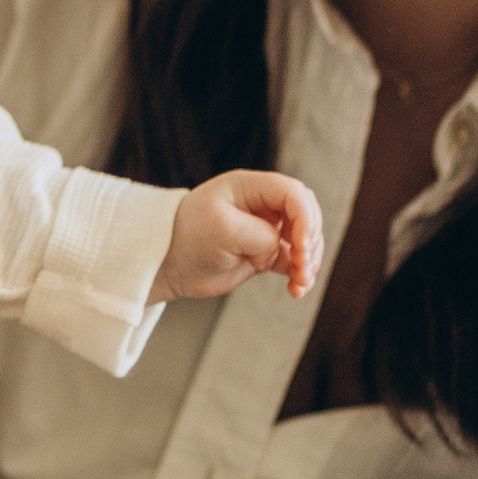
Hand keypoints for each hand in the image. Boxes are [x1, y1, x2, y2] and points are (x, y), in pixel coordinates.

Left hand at [153, 167, 322, 305]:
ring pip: (304, 241)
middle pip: (306, 215)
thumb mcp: (223, 229)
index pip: (293, 193)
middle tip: (303, 264)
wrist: (166, 263)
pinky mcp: (263, 254)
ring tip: (300, 281)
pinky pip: (293, 263)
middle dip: (311, 240)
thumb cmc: (187, 236)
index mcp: (250, 188)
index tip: (301, 246)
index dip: (305, 218)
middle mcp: (261, 205)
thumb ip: (260, 236)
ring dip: (309, 261)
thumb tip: (282, 248)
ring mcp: (264, 230)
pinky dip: (299, 276)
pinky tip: (296, 290)